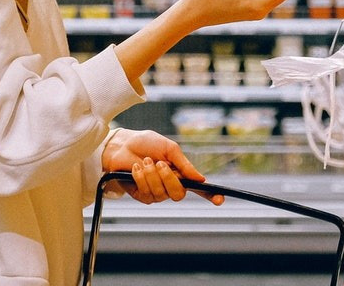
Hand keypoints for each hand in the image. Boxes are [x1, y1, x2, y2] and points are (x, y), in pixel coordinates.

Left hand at [101, 129, 223, 205]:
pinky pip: (147, 194)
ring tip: (145, 161)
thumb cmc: (146, 143)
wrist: (122, 145)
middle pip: (179, 194)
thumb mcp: (169, 149)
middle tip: (159, 164)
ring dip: (152, 176)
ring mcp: (156, 192)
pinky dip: (141, 178)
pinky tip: (136, 168)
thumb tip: (201, 179)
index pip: (199, 188)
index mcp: (180, 174)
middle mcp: (170, 185)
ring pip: (161, 194)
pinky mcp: (141, 195)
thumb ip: (184, 164)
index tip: (220, 199)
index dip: (211, 195)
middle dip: (169, 179)